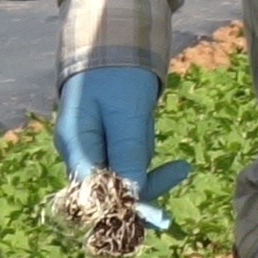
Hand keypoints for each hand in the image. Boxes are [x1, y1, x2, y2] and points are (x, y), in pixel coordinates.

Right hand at [55, 65, 193, 227]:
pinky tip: (158, 140)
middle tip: (182, 169)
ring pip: (124, 176)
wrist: (113, 42)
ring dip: (147, 164)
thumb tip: (133, 196)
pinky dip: (144, 153)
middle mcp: (78, 152)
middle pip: (110, 190)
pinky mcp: (106, 143)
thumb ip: (128, 152)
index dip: (123, 207)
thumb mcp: (127, 113)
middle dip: (145, 183)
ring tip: (163, 143)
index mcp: (74, 145)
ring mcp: (91, 148)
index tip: (158, 214)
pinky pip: (129, 161)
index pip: (94, 193)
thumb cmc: (117, 74)